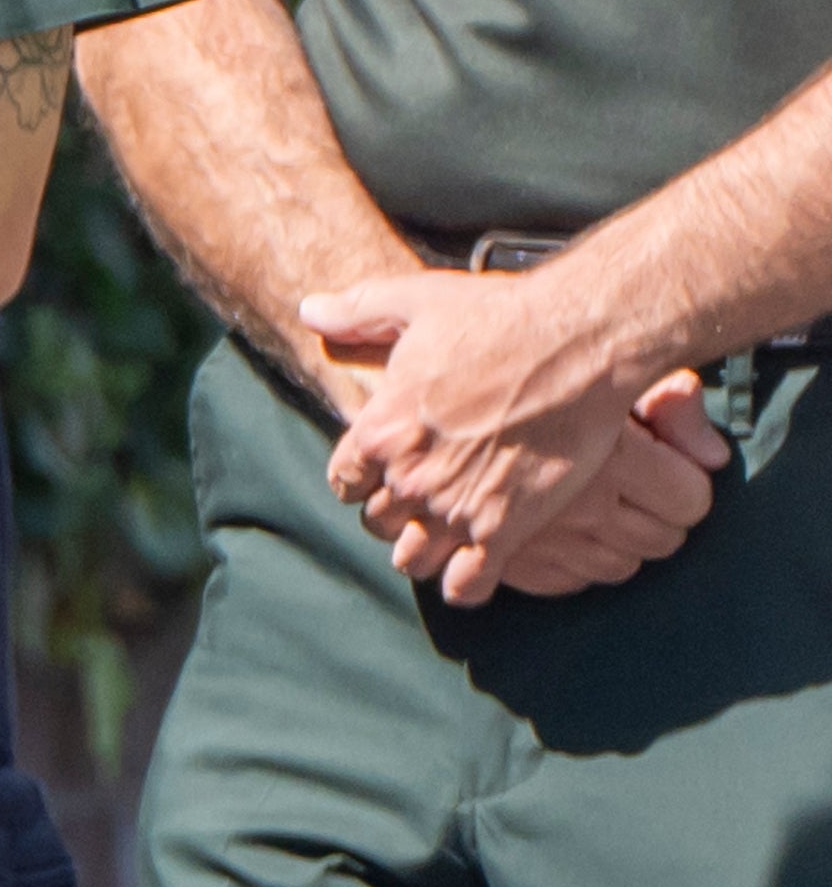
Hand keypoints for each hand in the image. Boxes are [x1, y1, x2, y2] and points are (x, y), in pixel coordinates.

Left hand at [302, 268, 719, 602]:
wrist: (578, 345)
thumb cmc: (498, 319)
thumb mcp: (413, 301)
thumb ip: (355, 312)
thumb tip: (308, 310)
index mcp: (380, 430)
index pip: (343, 481)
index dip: (360, 478)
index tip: (380, 472)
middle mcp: (409, 477)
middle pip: (376, 523)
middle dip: (392, 514)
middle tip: (419, 501)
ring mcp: (456, 508)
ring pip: (412, 560)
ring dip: (423, 551)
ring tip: (442, 536)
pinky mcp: (506, 528)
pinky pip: (467, 585)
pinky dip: (465, 584)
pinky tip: (476, 566)